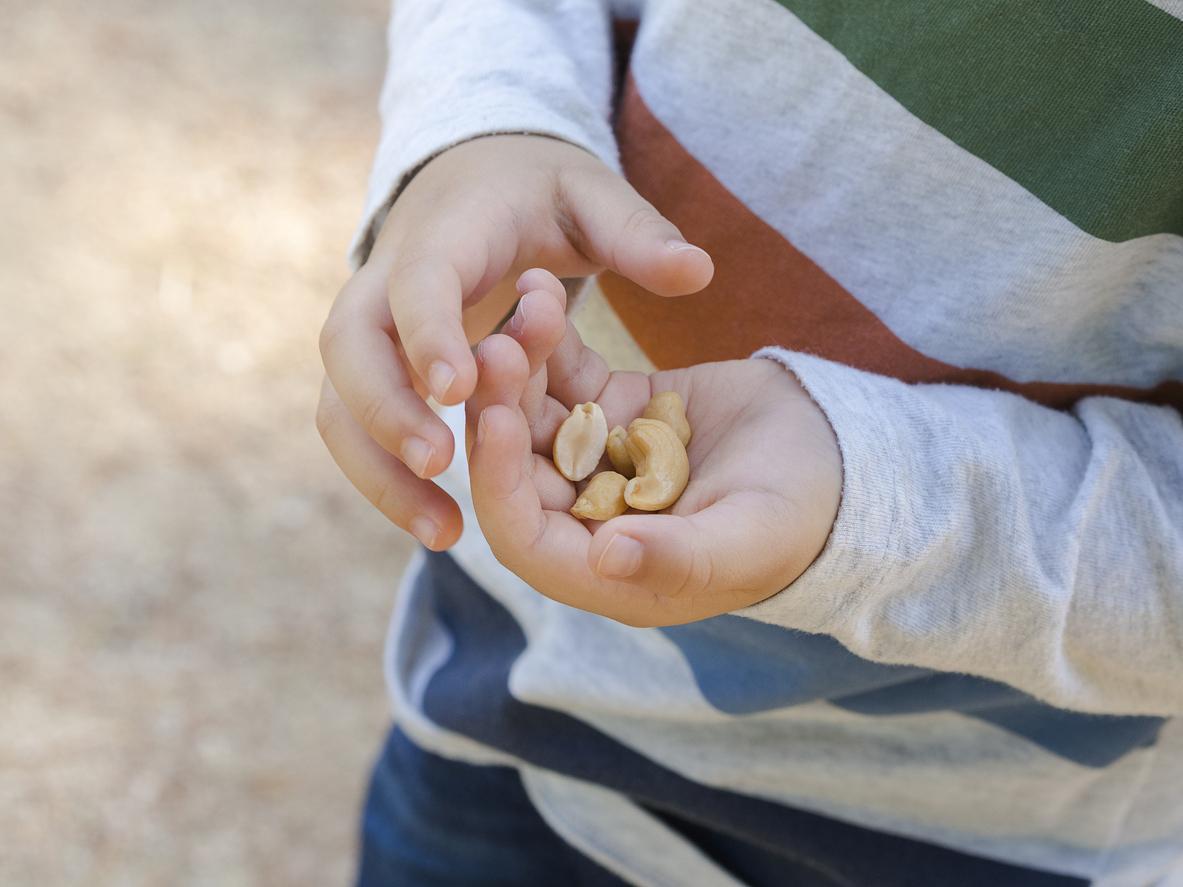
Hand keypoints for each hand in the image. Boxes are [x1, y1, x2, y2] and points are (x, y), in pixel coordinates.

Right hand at [316, 135, 713, 549]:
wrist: (472, 179)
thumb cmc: (538, 191)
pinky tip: (439, 525)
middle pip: (351, 350)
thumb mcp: (590, 195)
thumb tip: (699, 271)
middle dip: (386, 411)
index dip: (431, 333)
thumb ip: (637, 233)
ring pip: (339, 404)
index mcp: (444, 234)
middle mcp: (386, 281)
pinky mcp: (377, 369)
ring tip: (442, 531)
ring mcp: (372, 329)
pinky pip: (357, 428)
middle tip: (442, 466)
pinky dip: (386, 477)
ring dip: (378, 470)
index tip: (459, 390)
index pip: (418, 281)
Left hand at [469, 270, 841, 626]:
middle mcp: (589, 516)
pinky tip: (543, 289)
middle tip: (495, 347)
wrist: (838, 456)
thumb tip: (604, 559)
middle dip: (502, 409)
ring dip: (523, 365)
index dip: (500, 484)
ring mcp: (599, 459)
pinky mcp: (616, 409)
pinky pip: (570, 375)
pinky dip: (555, 339)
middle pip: (520, 466)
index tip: (493, 422)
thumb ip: (677, 558)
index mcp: (607, 567)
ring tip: (526, 305)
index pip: (525, 536)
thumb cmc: (801, 519)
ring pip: (538, 414)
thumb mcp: (746, 541)